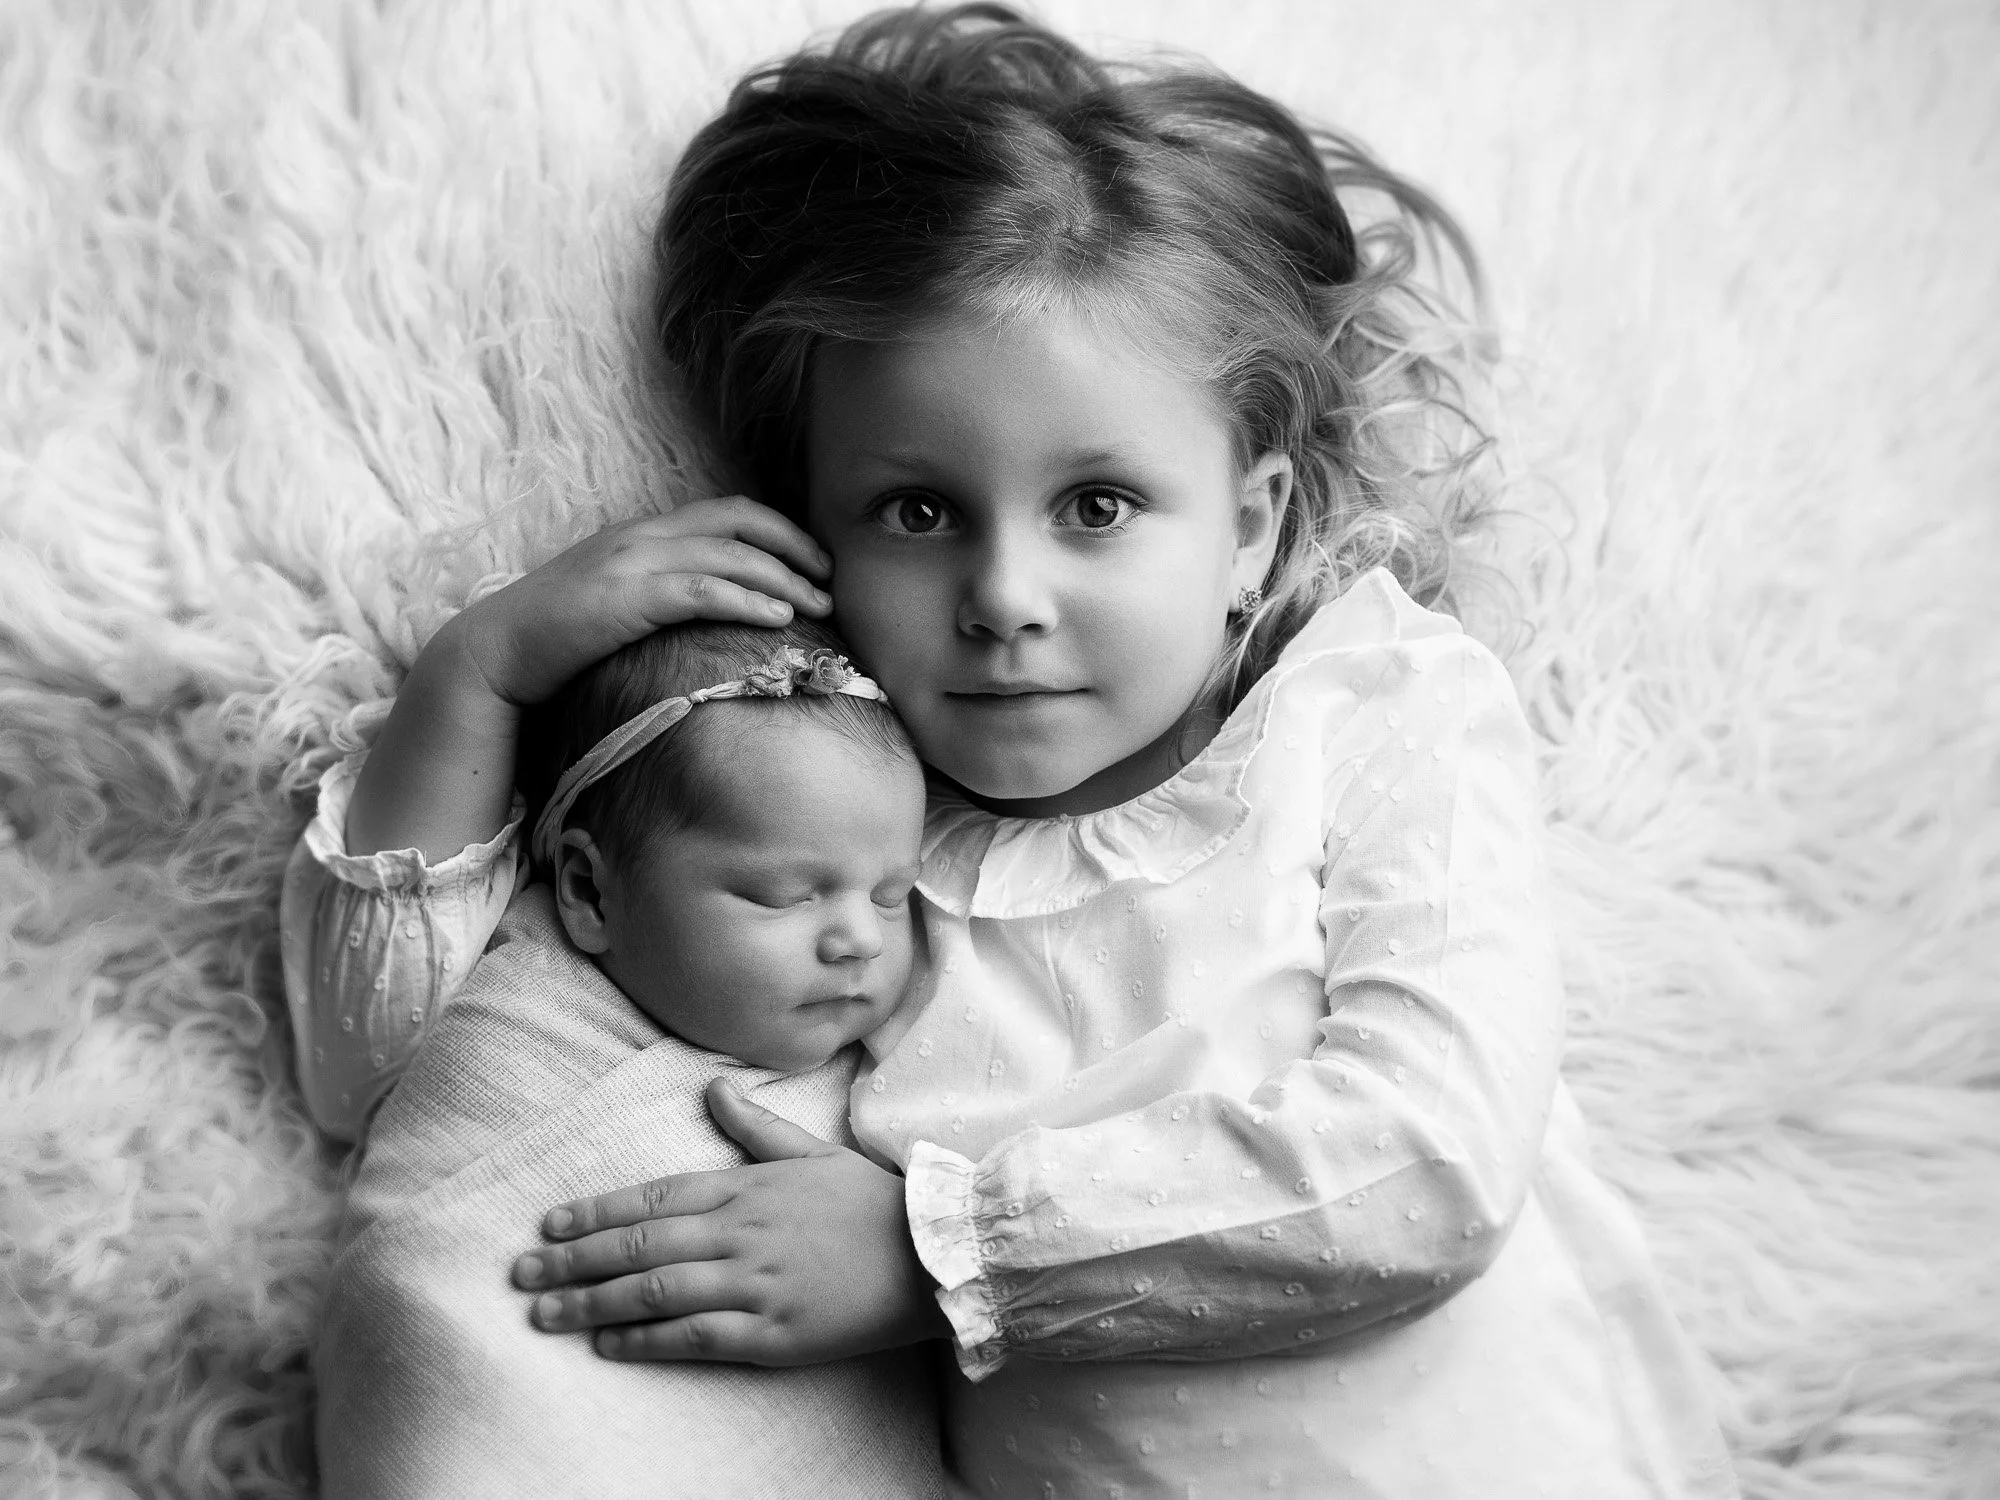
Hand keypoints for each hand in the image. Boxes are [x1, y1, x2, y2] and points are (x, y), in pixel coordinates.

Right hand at [451, 496, 832, 708]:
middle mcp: (642, 536)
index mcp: (644, 533)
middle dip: (795, 546)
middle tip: (831, 579)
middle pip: (740, 522)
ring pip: (729, 555)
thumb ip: (662, 594)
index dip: (781, 532)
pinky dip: (747, 599)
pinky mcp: (625, 597)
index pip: (728, 513)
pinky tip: (779, 617)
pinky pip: (702, 590)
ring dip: (783, 578)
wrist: (495, 655)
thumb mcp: (619, 603)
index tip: (816, 562)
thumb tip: (716, 611)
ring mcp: (632, 562)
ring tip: (819, 605)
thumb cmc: (559, 640)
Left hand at [510, 1078, 947, 1365]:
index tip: (549, 1225)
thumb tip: (713, 1087)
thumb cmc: (872, 1202)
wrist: (933, 1254)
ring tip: (545, 1312)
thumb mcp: (814, 1151)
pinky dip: (646, 1340)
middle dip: (573, 1260)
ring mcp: (754, 1283)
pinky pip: (694, 1336)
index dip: (595, 1211)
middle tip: (521, 1274)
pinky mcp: (771, 1331)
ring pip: (655, 1290)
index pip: (653, 1197)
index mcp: (747, 1186)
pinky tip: (608, 1344)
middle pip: (639, 1244)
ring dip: (593, 1302)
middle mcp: (740, 1232)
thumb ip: (755, 1127)